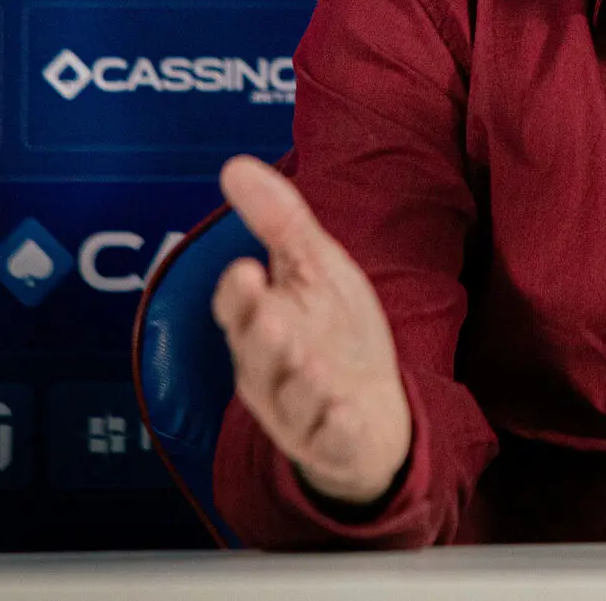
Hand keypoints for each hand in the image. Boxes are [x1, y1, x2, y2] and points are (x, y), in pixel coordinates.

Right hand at [211, 154, 413, 504]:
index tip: (245, 270)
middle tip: (271, 320)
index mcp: (262, 322)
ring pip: (291, 399)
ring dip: (299, 383)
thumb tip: (234, 164)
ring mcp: (300, 410)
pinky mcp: (333, 441)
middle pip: (258, 354)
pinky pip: (331, 438)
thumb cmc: (333, 331)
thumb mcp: (312, 268)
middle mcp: (272, 368)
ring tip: (310, 365)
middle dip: (262, 338)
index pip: (239, 308)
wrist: (371, 412)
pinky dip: (335, 428)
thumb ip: (277, 220)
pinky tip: (344, 415)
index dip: (239, 294)